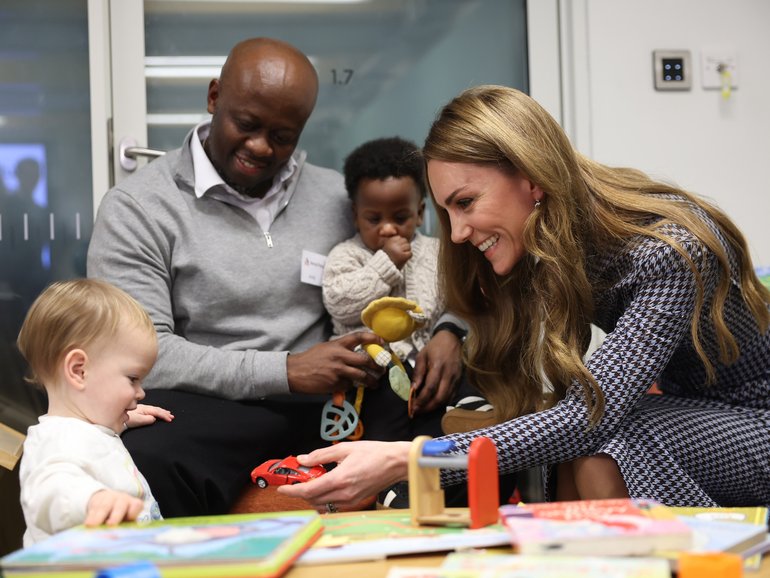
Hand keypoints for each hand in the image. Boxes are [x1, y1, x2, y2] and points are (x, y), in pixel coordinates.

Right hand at [85, 489, 143, 526]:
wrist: (109, 502)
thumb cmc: (122, 517)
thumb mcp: (126, 521)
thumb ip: (126, 529)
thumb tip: (121, 541)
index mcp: (134, 505)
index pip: (136, 506)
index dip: (132, 512)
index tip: (128, 520)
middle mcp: (123, 500)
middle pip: (120, 506)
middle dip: (115, 516)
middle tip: (110, 525)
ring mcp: (109, 498)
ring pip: (104, 507)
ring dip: (98, 517)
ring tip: (92, 526)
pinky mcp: (97, 501)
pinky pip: (94, 508)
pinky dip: (90, 517)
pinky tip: (87, 525)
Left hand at [126, 404, 174, 427]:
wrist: (118, 418)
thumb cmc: (127, 420)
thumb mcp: (137, 420)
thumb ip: (147, 419)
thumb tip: (154, 418)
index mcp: (145, 409)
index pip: (157, 412)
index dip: (164, 415)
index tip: (170, 419)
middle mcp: (144, 408)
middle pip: (157, 409)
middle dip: (165, 413)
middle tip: (172, 417)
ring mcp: (142, 409)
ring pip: (155, 410)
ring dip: (162, 412)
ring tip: (168, 413)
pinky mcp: (140, 411)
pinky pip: (152, 411)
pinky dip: (157, 412)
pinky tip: (157, 413)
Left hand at [277, 441, 411, 510]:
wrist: (396, 463)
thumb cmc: (374, 453)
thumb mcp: (344, 448)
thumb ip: (321, 455)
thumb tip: (303, 459)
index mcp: (339, 479)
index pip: (308, 490)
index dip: (292, 491)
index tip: (282, 488)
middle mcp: (344, 494)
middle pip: (312, 500)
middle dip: (300, 493)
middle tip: (295, 482)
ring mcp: (351, 500)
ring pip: (322, 504)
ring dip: (312, 497)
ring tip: (310, 483)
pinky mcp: (356, 501)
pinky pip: (334, 505)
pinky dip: (324, 499)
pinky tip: (325, 487)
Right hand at [287, 332, 384, 394]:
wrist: (294, 372)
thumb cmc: (310, 359)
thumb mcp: (326, 348)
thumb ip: (341, 350)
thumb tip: (357, 355)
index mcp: (337, 345)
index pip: (358, 337)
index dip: (372, 338)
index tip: (382, 341)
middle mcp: (340, 356)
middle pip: (365, 360)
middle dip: (377, 366)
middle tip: (382, 370)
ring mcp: (338, 371)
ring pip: (361, 376)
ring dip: (370, 381)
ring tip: (375, 384)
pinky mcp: (335, 383)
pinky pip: (348, 386)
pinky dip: (350, 387)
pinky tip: (347, 386)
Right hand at [381, 236, 411, 269]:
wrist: (382, 268)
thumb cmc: (384, 258)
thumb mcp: (386, 247)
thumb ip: (392, 242)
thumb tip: (397, 235)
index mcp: (389, 241)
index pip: (400, 238)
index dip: (400, 244)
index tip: (396, 249)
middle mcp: (394, 244)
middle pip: (405, 241)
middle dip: (404, 246)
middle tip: (400, 253)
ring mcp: (399, 250)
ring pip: (408, 247)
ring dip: (406, 251)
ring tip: (401, 256)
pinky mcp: (403, 256)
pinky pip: (410, 253)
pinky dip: (408, 257)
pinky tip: (403, 260)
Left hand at [410, 330, 462, 413]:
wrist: (452, 338)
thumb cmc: (434, 346)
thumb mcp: (422, 355)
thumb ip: (418, 372)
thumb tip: (414, 389)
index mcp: (438, 367)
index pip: (430, 388)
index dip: (421, 399)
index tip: (413, 406)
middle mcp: (449, 374)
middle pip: (440, 397)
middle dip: (428, 407)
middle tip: (418, 411)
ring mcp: (456, 378)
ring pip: (447, 398)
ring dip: (435, 406)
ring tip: (424, 409)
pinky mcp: (460, 380)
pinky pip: (452, 395)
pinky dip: (443, 402)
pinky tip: (435, 403)